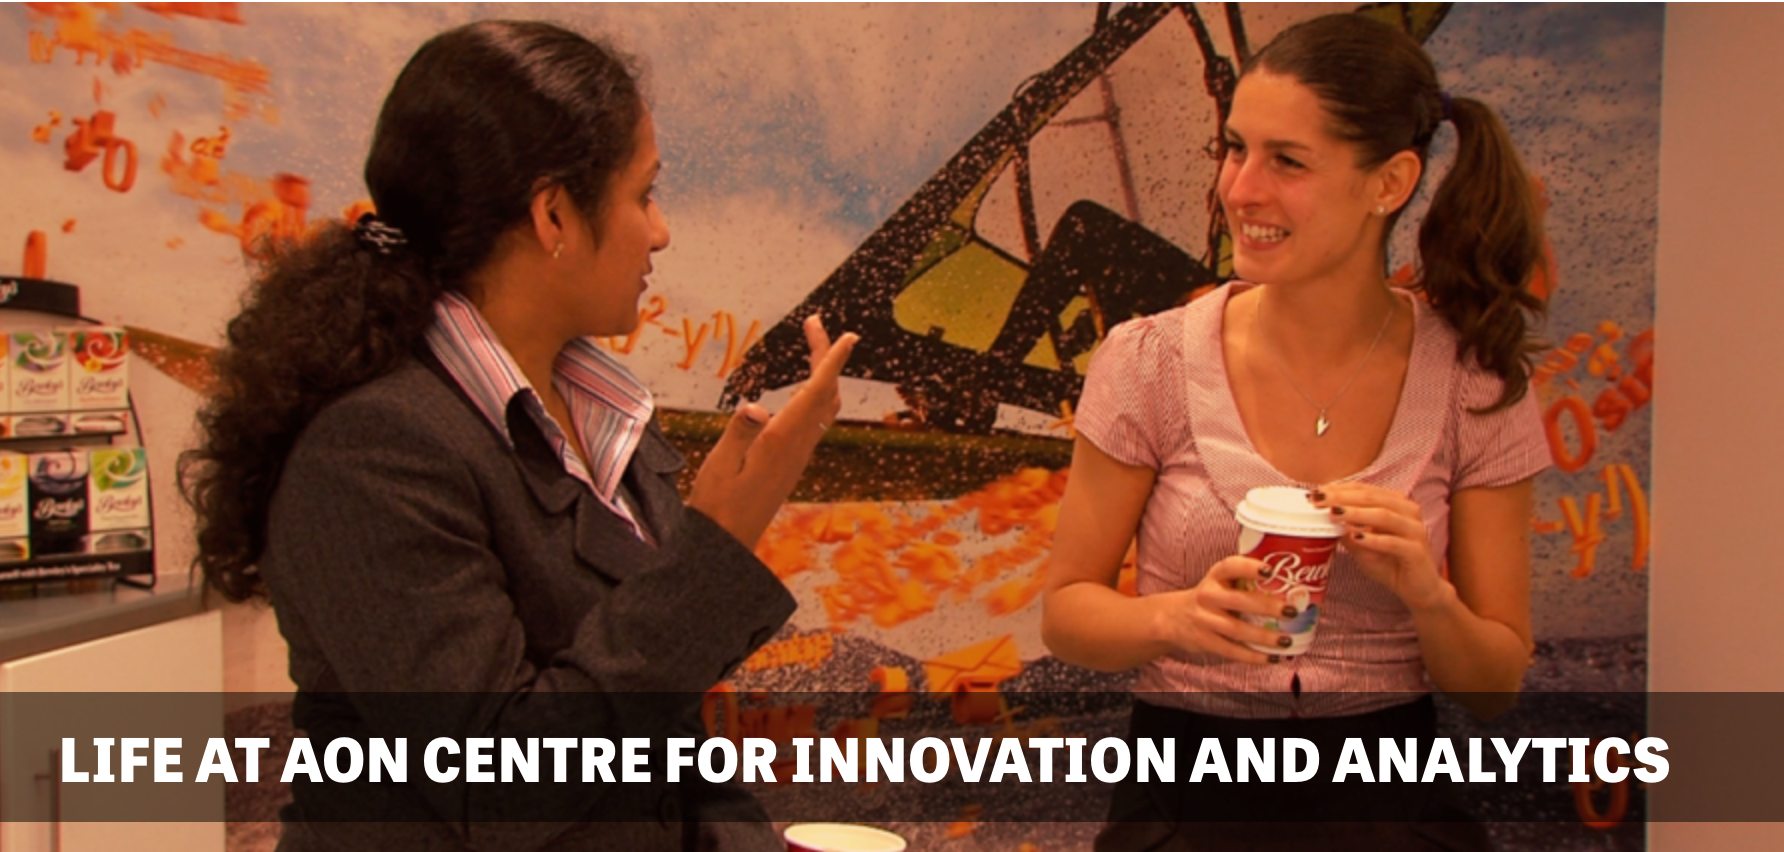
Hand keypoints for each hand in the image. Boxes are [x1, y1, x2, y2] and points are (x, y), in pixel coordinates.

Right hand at [689, 314, 856, 547]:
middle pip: (824, 392)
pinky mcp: (793, 460)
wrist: (729, 541)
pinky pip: (815, 419)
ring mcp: (798, 454)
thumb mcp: (719, 466)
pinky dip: (817, 392)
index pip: (813, 392)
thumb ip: (738, 434)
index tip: (849, 336)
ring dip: (824, 373)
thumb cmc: (718, 504)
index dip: (831, 362)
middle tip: (814, 322)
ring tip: (814, 345)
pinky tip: (806, 387)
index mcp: (780, 440)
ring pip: (824, 406)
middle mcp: (797, 445)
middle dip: (825, 354)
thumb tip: (755, 409)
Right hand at [1151, 554, 1294, 664]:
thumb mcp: (1220, 582)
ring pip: (1236, 629)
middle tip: (1291, 611)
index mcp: (1215, 577)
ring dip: (1264, 636)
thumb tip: (1293, 585)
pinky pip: (1232, 651)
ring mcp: (1204, 620)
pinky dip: (1254, 656)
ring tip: (1286, 640)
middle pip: (1238, 601)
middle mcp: (1207, 596)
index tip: (1270, 570)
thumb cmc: (1210, 597)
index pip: (1230, 567)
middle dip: (1266, 606)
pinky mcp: (1205, 641)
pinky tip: (1273, 658)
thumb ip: (1246, 581)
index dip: (1249, 567)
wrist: (1174, 617)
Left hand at [1310, 482, 1447, 610]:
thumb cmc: (1390, 563)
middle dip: (1342, 497)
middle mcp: (1408, 512)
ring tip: (1334, 513)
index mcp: (1395, 504)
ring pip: (1384, 515)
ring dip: (1356, 513)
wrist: (1418, 589)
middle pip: (1372, 497)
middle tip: (1318, 499)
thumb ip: (1347, 531)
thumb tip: (1323, 518)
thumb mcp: (1362, 547)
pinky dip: (1373, 539)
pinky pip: (1393, 542)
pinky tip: (1356, 538)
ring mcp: (1415, 530)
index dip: (1340, 488)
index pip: (1365, 490)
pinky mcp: (1417, 551)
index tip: (1316, 492)